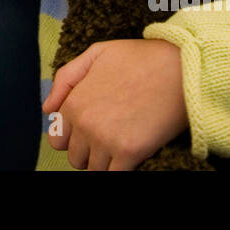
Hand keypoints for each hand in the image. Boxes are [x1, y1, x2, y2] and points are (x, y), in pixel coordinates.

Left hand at [43, 39, 187, 169]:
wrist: (181, 66)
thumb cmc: (140, 58)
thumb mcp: (96, 54)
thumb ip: (66, 79)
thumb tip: (48, 110)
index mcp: (74, 102)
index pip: (57, 139)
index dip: (73, 137)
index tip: (90, 130)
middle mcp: (85, 124)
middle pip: (75, 158)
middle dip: (89, 151)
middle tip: (109, 136)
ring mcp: (106, 140)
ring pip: (94, 170)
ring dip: (105, 162)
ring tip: (122, 142)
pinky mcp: (129, 152)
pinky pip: (113, 175)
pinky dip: (120, 169)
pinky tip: (132, 154)